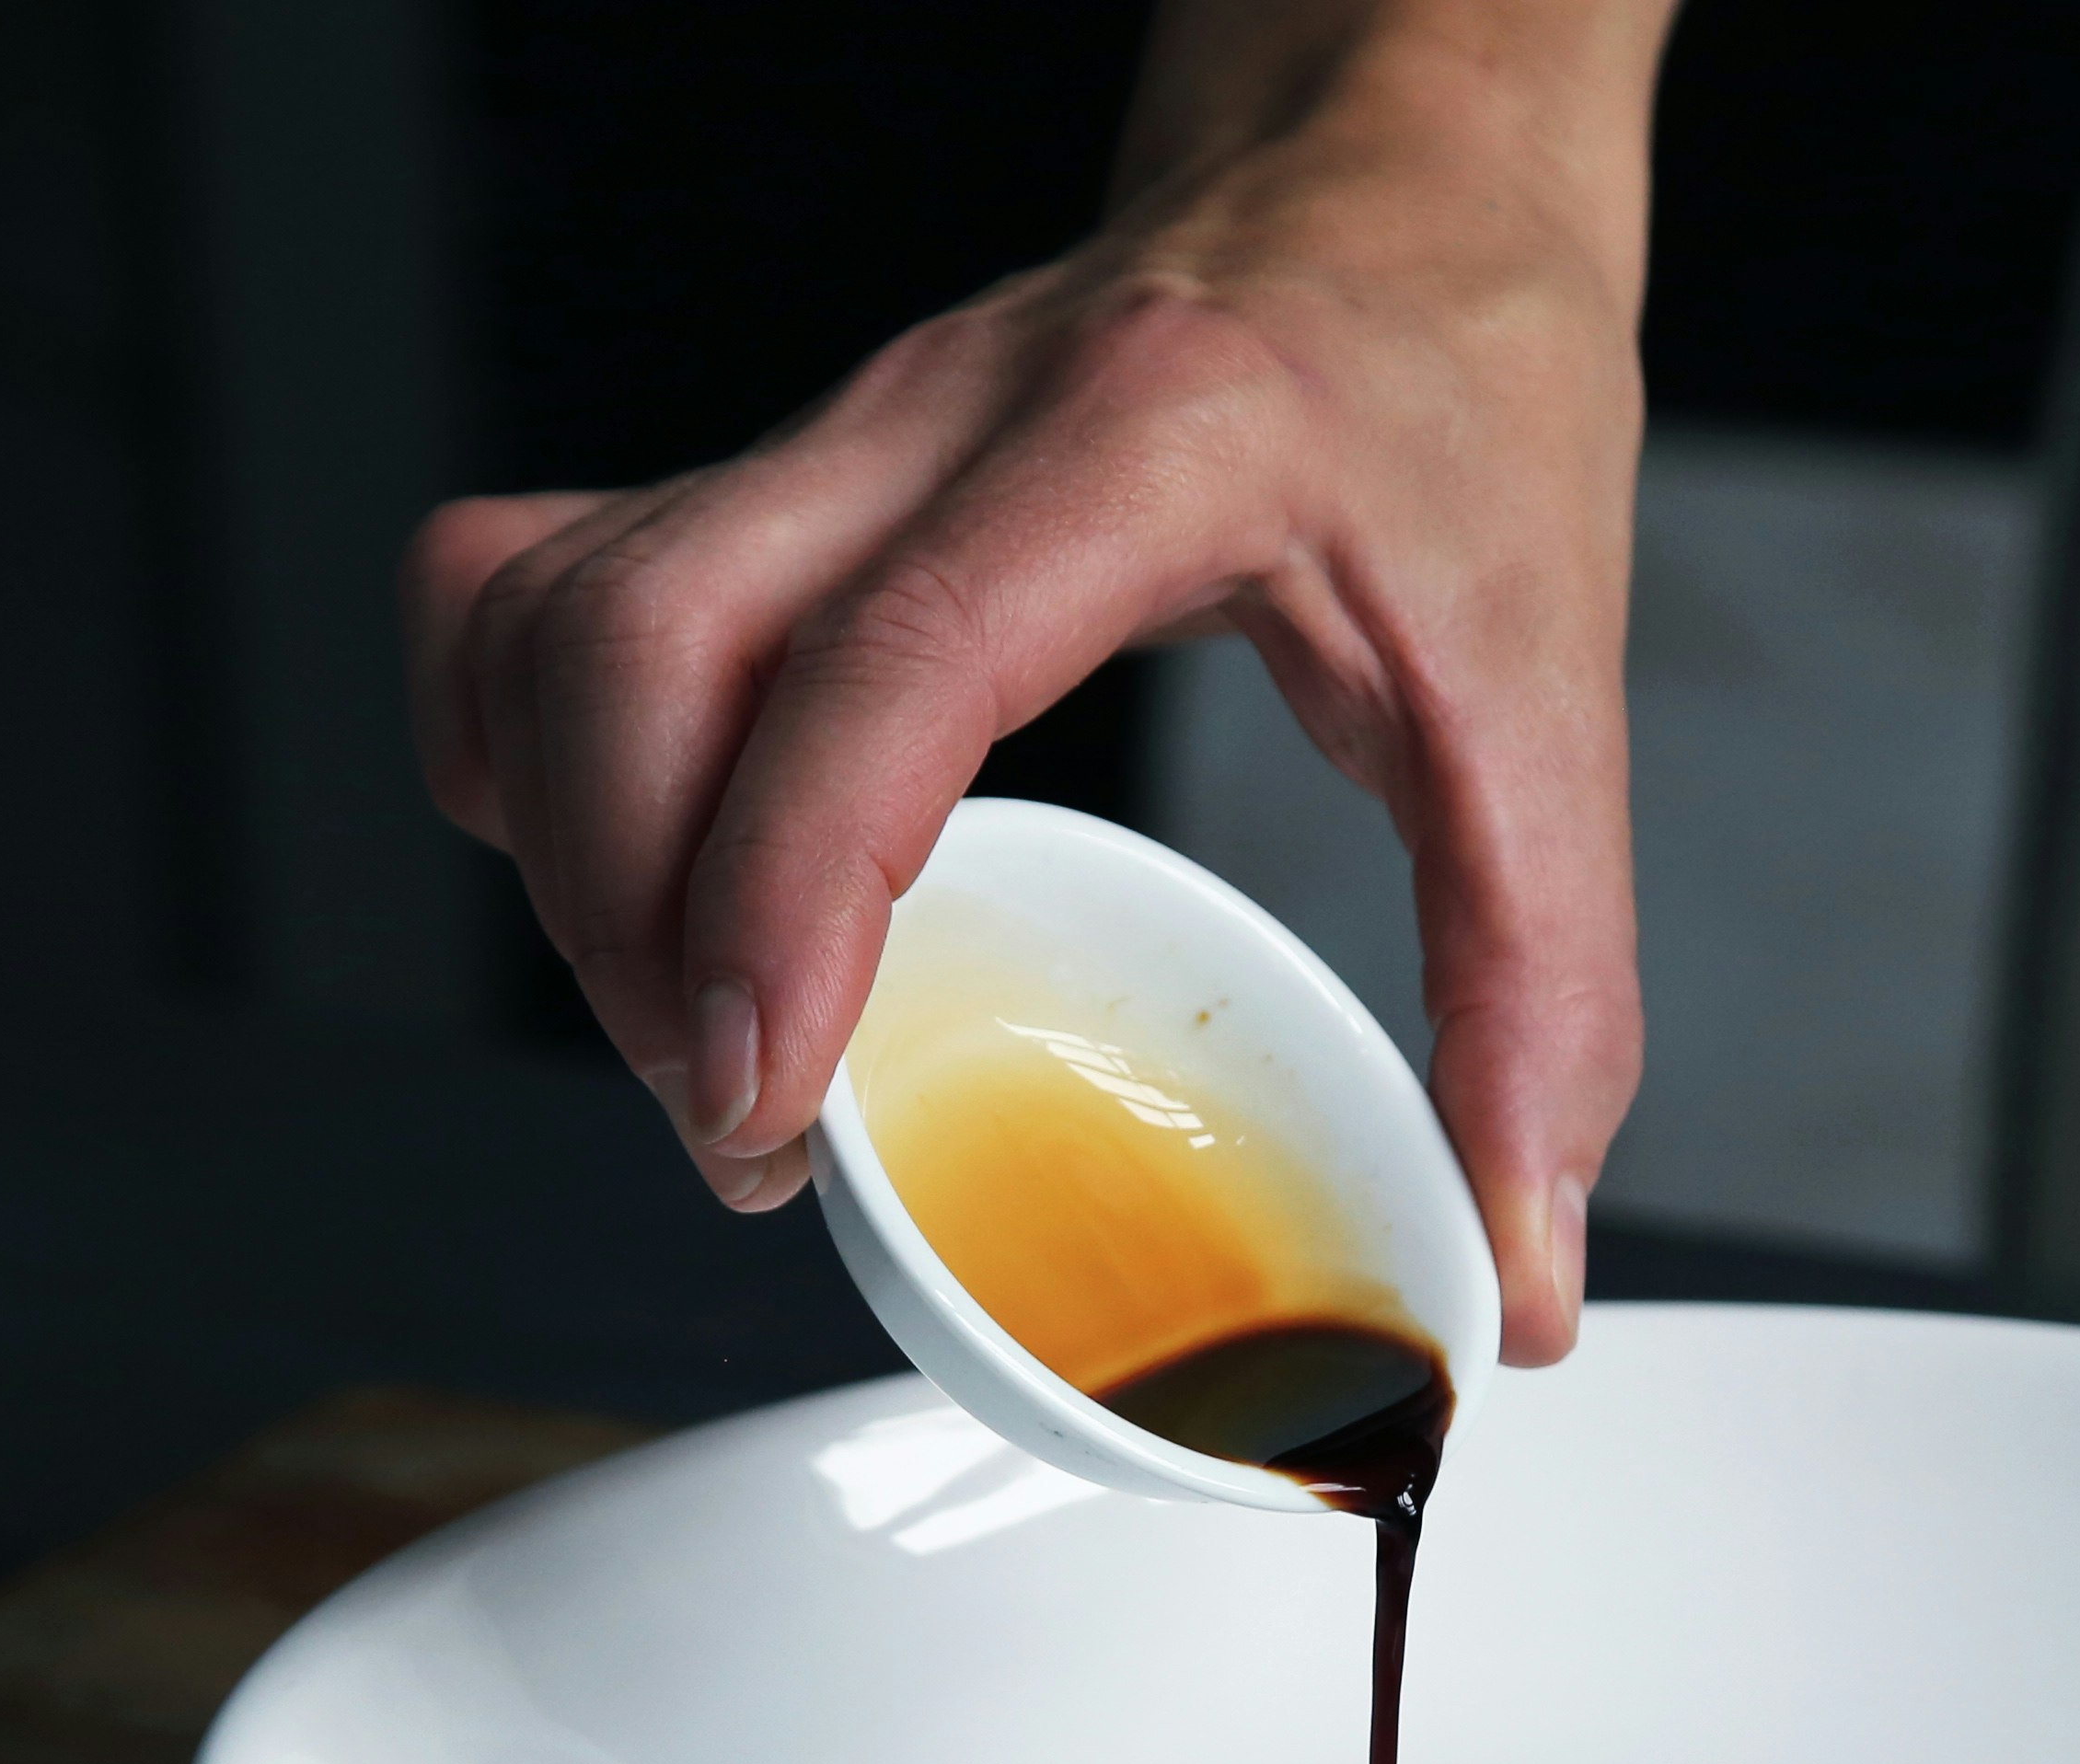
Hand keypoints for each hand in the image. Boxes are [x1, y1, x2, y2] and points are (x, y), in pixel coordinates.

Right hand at [400, 0, 1671, 1363]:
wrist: (1398, 187)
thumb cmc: (1457, 393)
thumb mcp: (1554, 693)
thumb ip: (1546, 992)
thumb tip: (1522, 1260)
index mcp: (1143, 446)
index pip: (887, 659)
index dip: (786, 888)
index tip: (763, 1085)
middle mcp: (937, 417)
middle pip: (640, 643)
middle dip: (638, 926)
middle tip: (755, 1121)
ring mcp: (829, 441)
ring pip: (553, 622)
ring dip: (574, 864)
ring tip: (702, 1035)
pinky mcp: (771, 482)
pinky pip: (530, 595)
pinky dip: (526, 756)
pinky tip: (630, 876)